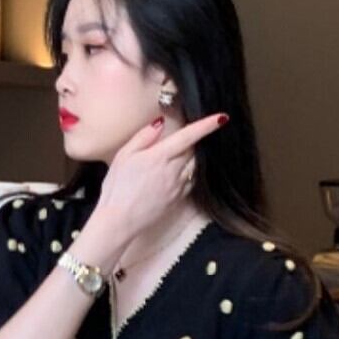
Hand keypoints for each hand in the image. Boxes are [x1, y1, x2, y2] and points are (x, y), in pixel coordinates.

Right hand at [77, 112, 228, 264]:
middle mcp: (173, 170)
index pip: (188, 136)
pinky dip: (188, 173)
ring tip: (177, 156)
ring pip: (194, 166)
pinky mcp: (178, 199)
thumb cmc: (116, 188)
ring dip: (191, 157)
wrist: (119, 221)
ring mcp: (178, 186)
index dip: (207, 125)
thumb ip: (143, 137)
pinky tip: (176, 174)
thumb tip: (160, 123)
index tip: (222, 118)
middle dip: (192, 141)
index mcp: (159, 156)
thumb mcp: (123, 156)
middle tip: (182, 138)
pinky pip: (190, 181)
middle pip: (193, 150)